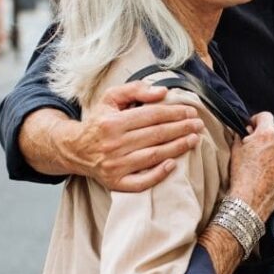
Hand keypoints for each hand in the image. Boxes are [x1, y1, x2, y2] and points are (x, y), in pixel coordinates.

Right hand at [72, 81, 204, 191]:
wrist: (74, 149)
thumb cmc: (98, 121)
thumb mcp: (110, 98)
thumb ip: (135, 90)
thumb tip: (162, 92)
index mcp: (113, 122)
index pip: (152, 116)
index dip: (175, 113)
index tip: (191, 111)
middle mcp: (113, 144)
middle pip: (156, 135)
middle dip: (181, 129)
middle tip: (199, 125)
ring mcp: (114, 165)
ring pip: (153, 156)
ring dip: (177, 148)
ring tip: (194, 140)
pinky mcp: (115, 182)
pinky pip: (140, 182)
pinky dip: (158, 174)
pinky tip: (173, 165)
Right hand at [228, 112, 273, 218]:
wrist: (251, 200)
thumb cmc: (242, 175)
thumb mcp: (236, 149)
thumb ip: (242, 134)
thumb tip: (246, 130)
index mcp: (268, 133)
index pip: (265, 116)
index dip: (256, 120)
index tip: (252, 127)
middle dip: (265, 137)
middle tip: (255, 148)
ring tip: (263, 162)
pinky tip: (271, 169)